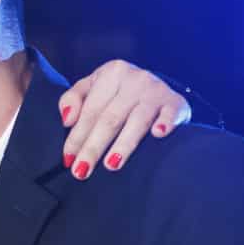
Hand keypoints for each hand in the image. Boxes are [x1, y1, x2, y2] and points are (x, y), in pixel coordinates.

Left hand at [58, 60, 190, 178]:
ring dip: (124, 144)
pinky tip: (158, 135)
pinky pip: (171, 113)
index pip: (90, 110)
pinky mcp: (177, 102)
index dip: (77, 136)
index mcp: (111, 73)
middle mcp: (135, 79)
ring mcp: (157, 90)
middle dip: (93, 147)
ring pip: (137, 121)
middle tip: (82, 171)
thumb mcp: (93, 87)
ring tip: (111, 164)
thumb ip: (73, 99)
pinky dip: (165, 123)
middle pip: (110, 118)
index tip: (68, 159)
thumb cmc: (118, 92)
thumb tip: (66, 121)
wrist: (159, 87)